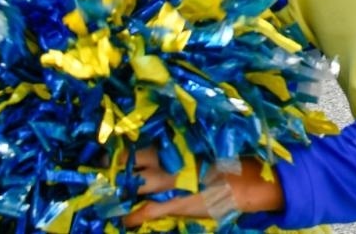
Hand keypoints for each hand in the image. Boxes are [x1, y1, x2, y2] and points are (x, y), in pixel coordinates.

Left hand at [123, 148, 283, 227]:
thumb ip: (192, 141)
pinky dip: (135, 215)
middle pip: (137, 158)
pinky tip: (125, 219)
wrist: (253, 180)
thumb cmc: (236, 159)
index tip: (114, 146)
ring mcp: (175, 182)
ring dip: (123, 187)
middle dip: (118, 162)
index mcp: (182, 143)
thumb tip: (174, 137)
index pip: (148, 141)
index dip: (129, 144)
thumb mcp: (213, 145)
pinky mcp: (180, 203)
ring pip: (139, 182)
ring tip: (109, 191)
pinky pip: (150, 210)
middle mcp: (174, 158)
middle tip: (102, 165)